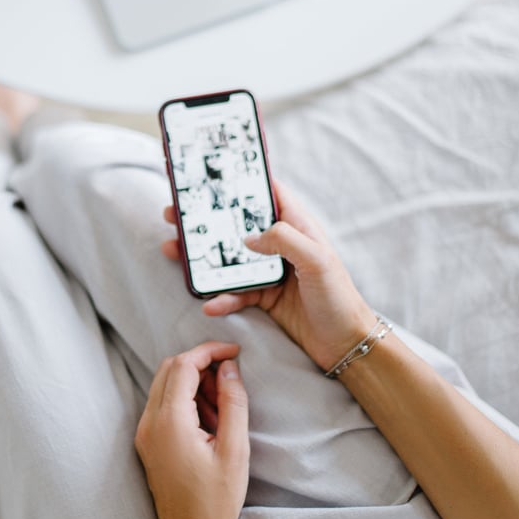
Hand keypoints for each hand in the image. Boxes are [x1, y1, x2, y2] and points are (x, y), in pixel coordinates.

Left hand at [134, 342, 248, 518]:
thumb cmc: (215, 501)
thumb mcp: (235, 450)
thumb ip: (233, 403)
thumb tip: (230, 368)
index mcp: (169, 422)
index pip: (183, 365)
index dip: (210, 352)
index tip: (235, 353)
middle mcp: (149, 423)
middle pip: (169, 369)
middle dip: (201, 364)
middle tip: (230, 379)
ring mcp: (144, 433)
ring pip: (165, 385)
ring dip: (193, 383)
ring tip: (223, 408)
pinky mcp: (147, 443)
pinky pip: (162, 405)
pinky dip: (185, 400)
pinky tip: (209, 421)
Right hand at [162, 182, 375, 371]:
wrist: (346, 345)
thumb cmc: (340, 298)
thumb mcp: (317, 260)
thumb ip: (284, 240)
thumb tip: (248, 238)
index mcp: (296, 227)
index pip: (267, 193)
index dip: (242, 181)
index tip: (211, 173)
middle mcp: (281, 245)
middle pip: (237, 225)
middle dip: (206, 220)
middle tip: (175, 213)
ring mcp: (270, 272)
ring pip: (229, 259)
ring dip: (202, 258)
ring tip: (173, 250)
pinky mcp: (264, 298)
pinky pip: (235, 294)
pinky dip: (220, 298)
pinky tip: (209, 304)